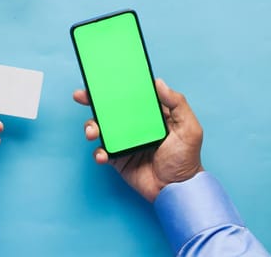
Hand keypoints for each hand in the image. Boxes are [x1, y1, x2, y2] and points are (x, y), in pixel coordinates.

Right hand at [73, 79, 203, 201]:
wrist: (177, 190)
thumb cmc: (187, 159)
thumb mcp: (189, 128)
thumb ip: (177, 104)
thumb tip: (158, 82)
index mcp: (150, 115)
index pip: (130, 96)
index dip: (115, 86)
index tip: (102, 79)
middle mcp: (134, 125)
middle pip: (109, 109)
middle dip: (92, 101)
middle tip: (81, 96)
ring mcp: (123, 142)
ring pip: (100, 129)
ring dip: (90, 126)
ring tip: (91, 131)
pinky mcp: (117, 159)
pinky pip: (101, 151)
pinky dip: (97, 152)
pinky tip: (102, 155)